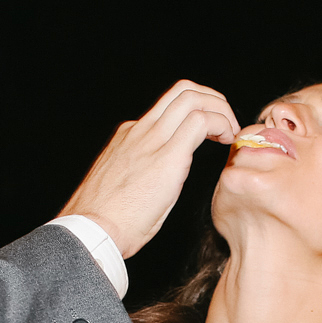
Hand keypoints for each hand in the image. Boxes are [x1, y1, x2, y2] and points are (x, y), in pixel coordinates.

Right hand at [63, 80, 239, 257]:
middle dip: (213, 100)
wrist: (91, 230)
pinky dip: (221, 125)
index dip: (196, 112)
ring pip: (192, 98)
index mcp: (129, 137)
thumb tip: (163, 179)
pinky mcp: (167, 156)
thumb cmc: (107, 220)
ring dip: (220, 110)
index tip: (210, 131)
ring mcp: (152, 140)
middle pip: (182, 91)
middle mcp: (140, 131)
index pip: (167, 108)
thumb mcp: (124, 185)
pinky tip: (227, 142)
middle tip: (227, 122)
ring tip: (230, 132)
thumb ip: (143, 171)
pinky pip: (201, 122)